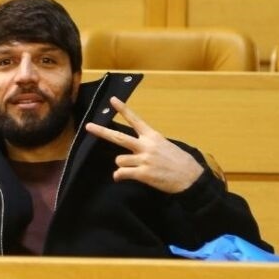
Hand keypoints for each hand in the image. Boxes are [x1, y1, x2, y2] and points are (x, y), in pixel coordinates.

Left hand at [83, 96, 203, 193]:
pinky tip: (121, 177)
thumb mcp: (166, 146)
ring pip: (119, 159)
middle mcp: (146, 146)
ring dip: (122, 165)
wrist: (191, 178)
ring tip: (132, 169)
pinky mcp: (143, 173)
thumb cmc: (180, 162)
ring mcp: (144, 159)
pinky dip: (119, 176)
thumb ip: (149, 144)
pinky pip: (122, 173)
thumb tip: (135, 149)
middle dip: (101, 131)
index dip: (123, 109)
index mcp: (152, 136)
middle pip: (119, 137)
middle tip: (88, 126)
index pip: (135, 120)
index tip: (112, 100)